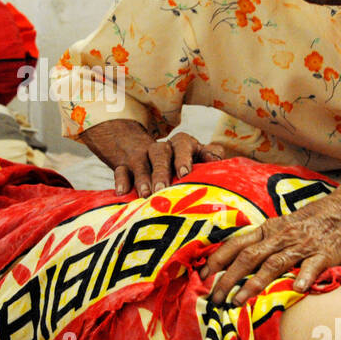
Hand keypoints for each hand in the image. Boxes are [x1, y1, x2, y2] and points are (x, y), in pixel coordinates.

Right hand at [80, 120, 225, 195]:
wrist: (148, 154)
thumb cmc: (182, 163)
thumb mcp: (197, 157)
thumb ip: (209, 157)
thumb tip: (219, 161)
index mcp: (182, 144)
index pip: (182, 145)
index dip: (183, 158)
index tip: (184, 173)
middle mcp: (161, 149)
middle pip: (160, 154)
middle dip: (161, 171)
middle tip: (162, 189)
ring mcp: (142, 157)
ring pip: (140, 163)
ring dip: (142, 178)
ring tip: (145, 195)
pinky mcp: (125, 166)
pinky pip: (121, 170)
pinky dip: (121, 180)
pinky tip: (123, 193)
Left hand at [200, 191, 340, 305]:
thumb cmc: (311, 221)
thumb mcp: (281, 226)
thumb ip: (262, 242)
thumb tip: (237, 261)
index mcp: (268, 230)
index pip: (236, 244)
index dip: (217, 260)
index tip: (201, 276)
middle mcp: (280, 237)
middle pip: (248, 257)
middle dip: (228, 279)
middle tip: (213, 298)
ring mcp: (301, 246)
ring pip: (273, 264)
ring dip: (253, 283)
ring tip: (238, 301)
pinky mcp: (324, 254)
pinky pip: (312, 266)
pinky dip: (304, 277)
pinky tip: (296, 289)